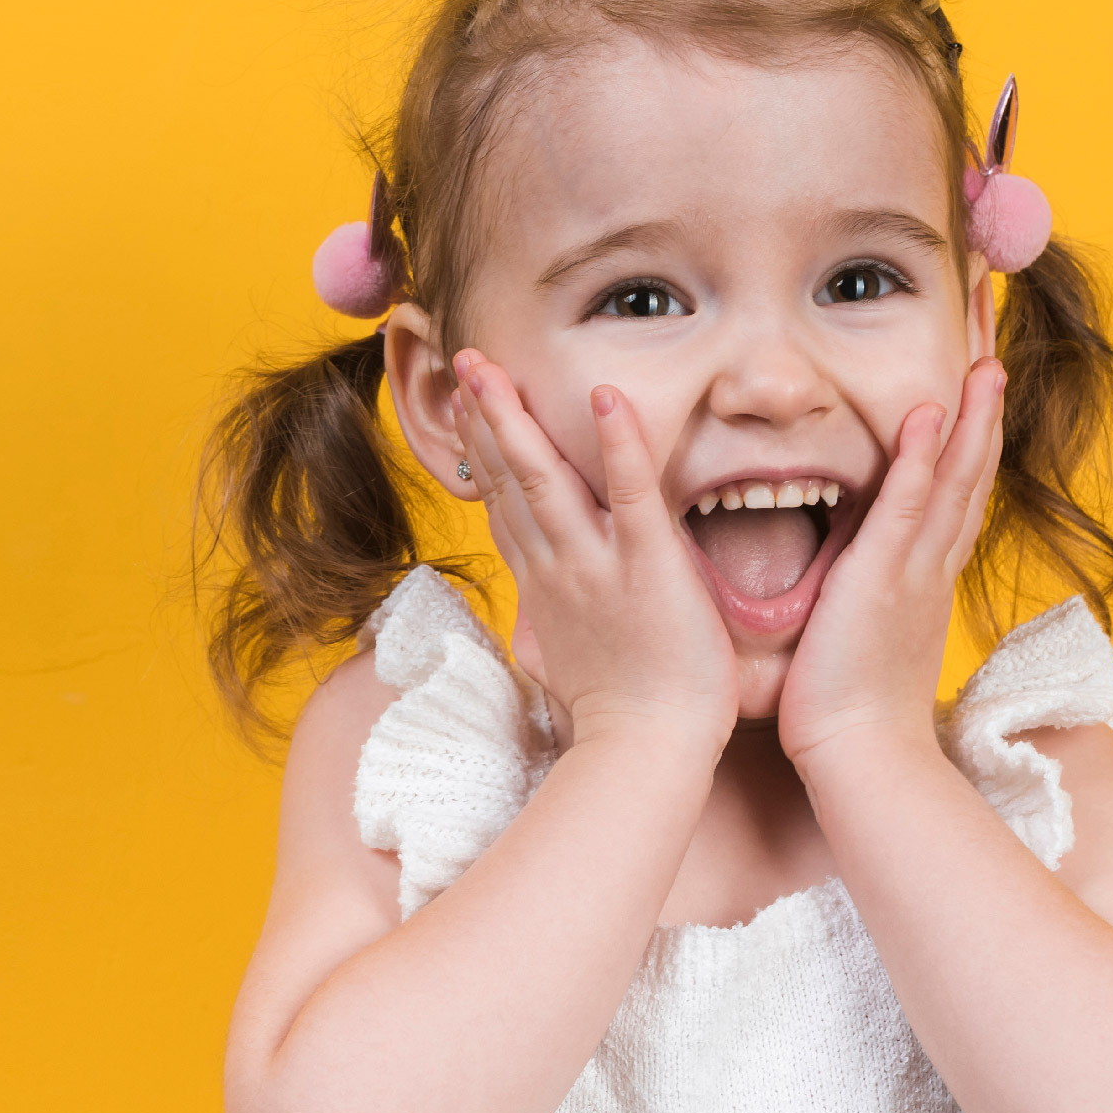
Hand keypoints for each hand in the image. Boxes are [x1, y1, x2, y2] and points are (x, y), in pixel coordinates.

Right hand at [452, 351, 738, 755]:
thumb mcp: (570, 661)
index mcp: (546, 585)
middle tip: (462, 361)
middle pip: (510, 480)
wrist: (648, 751)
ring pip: (545, 478)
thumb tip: (535, 626)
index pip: (505, 505)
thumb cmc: (623, 715)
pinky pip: (631, 494)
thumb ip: (553, 627)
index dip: (483, 452)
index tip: (465, 406)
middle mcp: (559, 566)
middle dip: (483, 417)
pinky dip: (618, 444)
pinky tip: (605, 397)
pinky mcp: (649, 565)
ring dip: (515, 419)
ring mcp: (598, 564)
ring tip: (490, 368)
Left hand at [778, 357, 1006, 774]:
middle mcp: (932, 568)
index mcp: (928, 580)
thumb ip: (869, 603)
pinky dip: (920, 458)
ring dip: (972, 419)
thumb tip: (855, 588)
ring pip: (954, 481)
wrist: (861, 759)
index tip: (980, 395)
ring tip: (986, 362)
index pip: (957, 498)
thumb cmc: (853, 713)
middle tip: (996, 354)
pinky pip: (906, 506)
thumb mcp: (868, 641)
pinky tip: (929, 412)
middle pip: (972, 477)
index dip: (973, 445)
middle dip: (986, 414)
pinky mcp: (882, 580)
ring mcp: (914, 572)